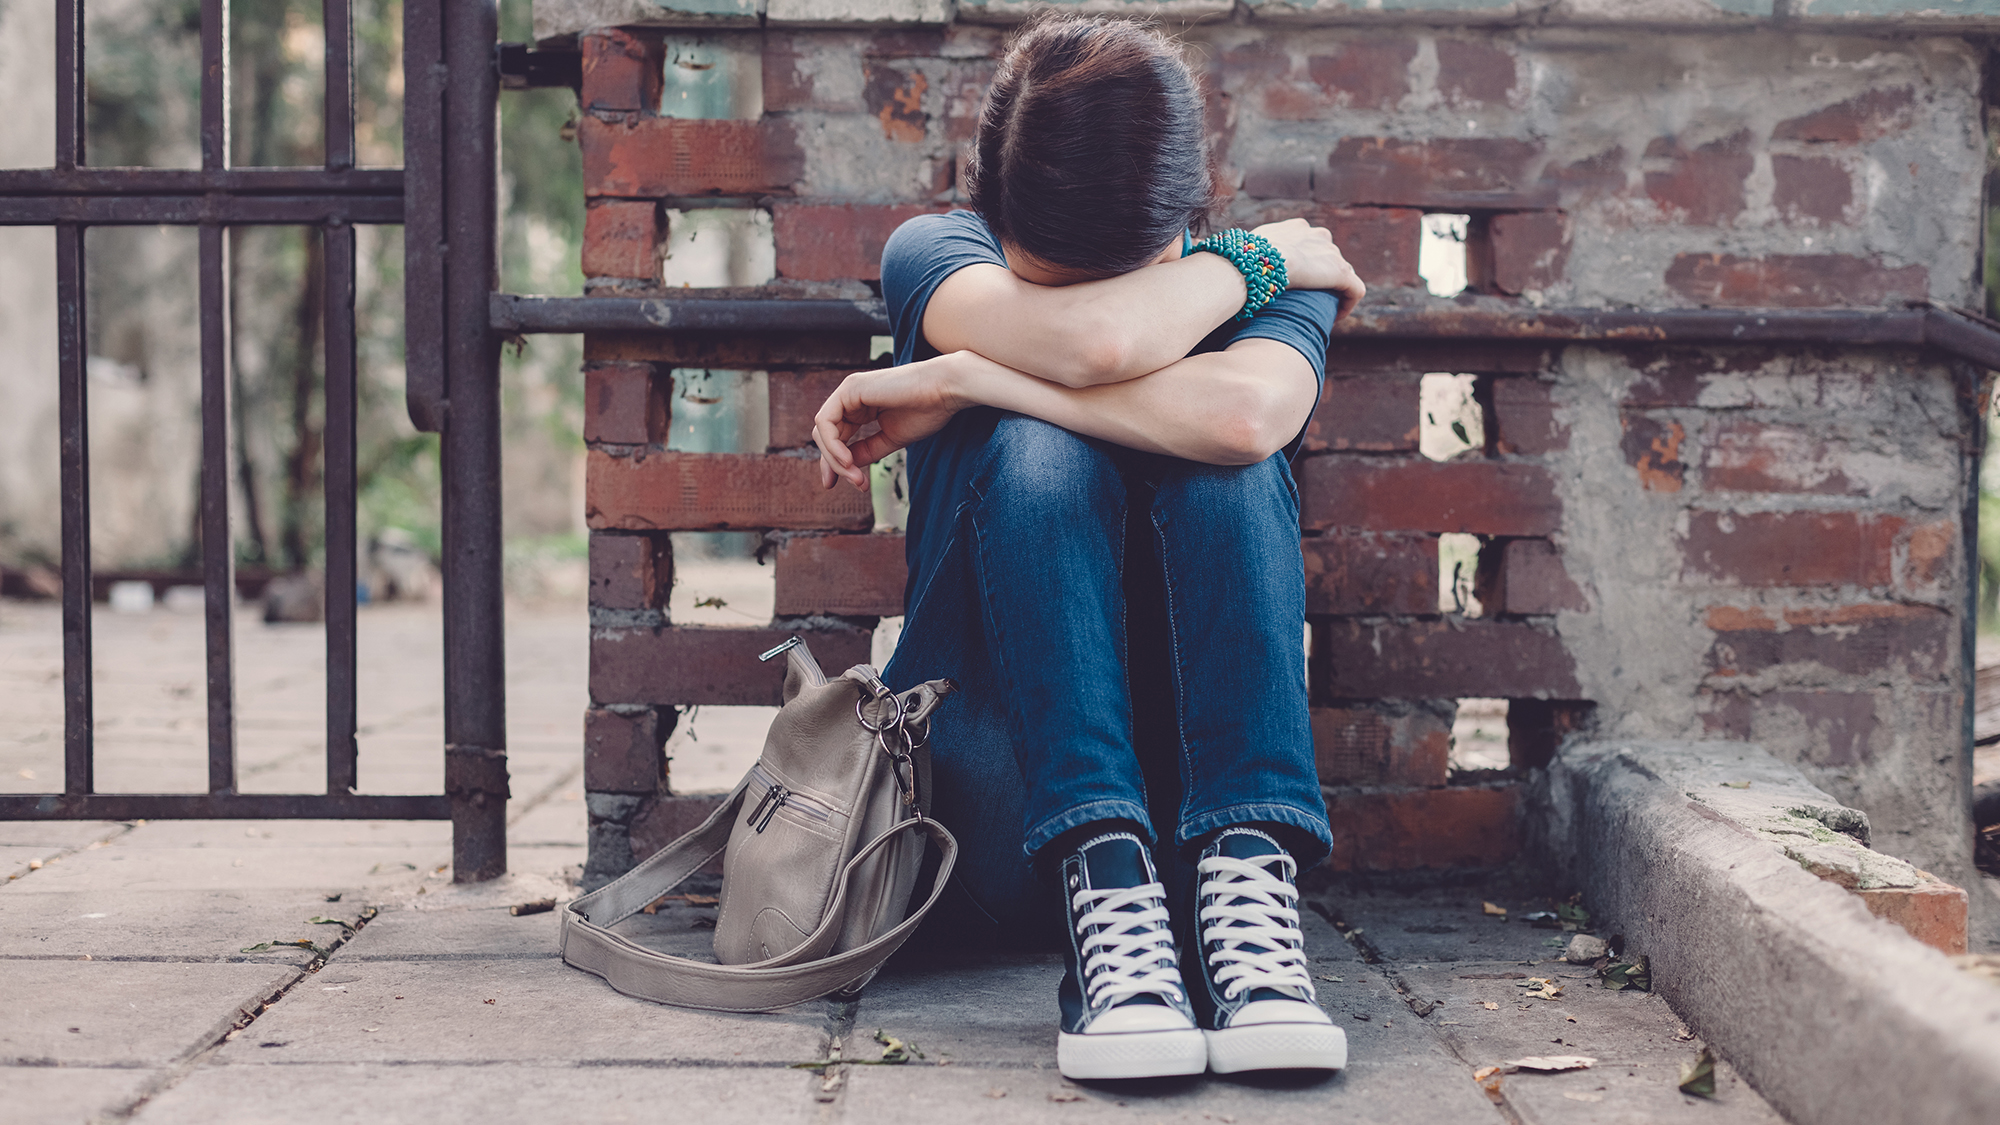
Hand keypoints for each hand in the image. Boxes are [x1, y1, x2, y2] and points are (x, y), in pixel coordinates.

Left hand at [814, 356, 966, 490]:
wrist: (946, 389)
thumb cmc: (927, 410)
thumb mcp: (891, 438)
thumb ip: (867, 450)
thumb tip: (847, 466)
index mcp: (861, 406)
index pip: (838, 436)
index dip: (838, 462)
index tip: (855, 484)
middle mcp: (850, 396)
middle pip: (826, 435)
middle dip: (835, 464)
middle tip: (856, 484)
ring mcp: (848, 391)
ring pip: (822, 431)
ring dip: (835, 459)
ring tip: (856, 476)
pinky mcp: (848, 389)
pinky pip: (826, 422)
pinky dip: (833, 445)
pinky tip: (848, 461)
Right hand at [1252, 217, 1365, 320]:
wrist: (1257, 262)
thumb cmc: (1243, 261)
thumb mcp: (1243, 253)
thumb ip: (1249, 256)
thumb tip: (1232, 270)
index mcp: (1297, 229)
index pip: (1310, 244)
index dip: (1306, 265)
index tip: (1297, 284)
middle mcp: (1318, 235)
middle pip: (1329, 257)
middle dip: (1322, 279)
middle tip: (1310, 301)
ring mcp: (1331, 253)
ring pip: (1343, 274)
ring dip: (1335, 293)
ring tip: (1321, 314)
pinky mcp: (1341, 272)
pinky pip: (1354, 290)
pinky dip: (1348, 304)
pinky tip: (1335, 318)